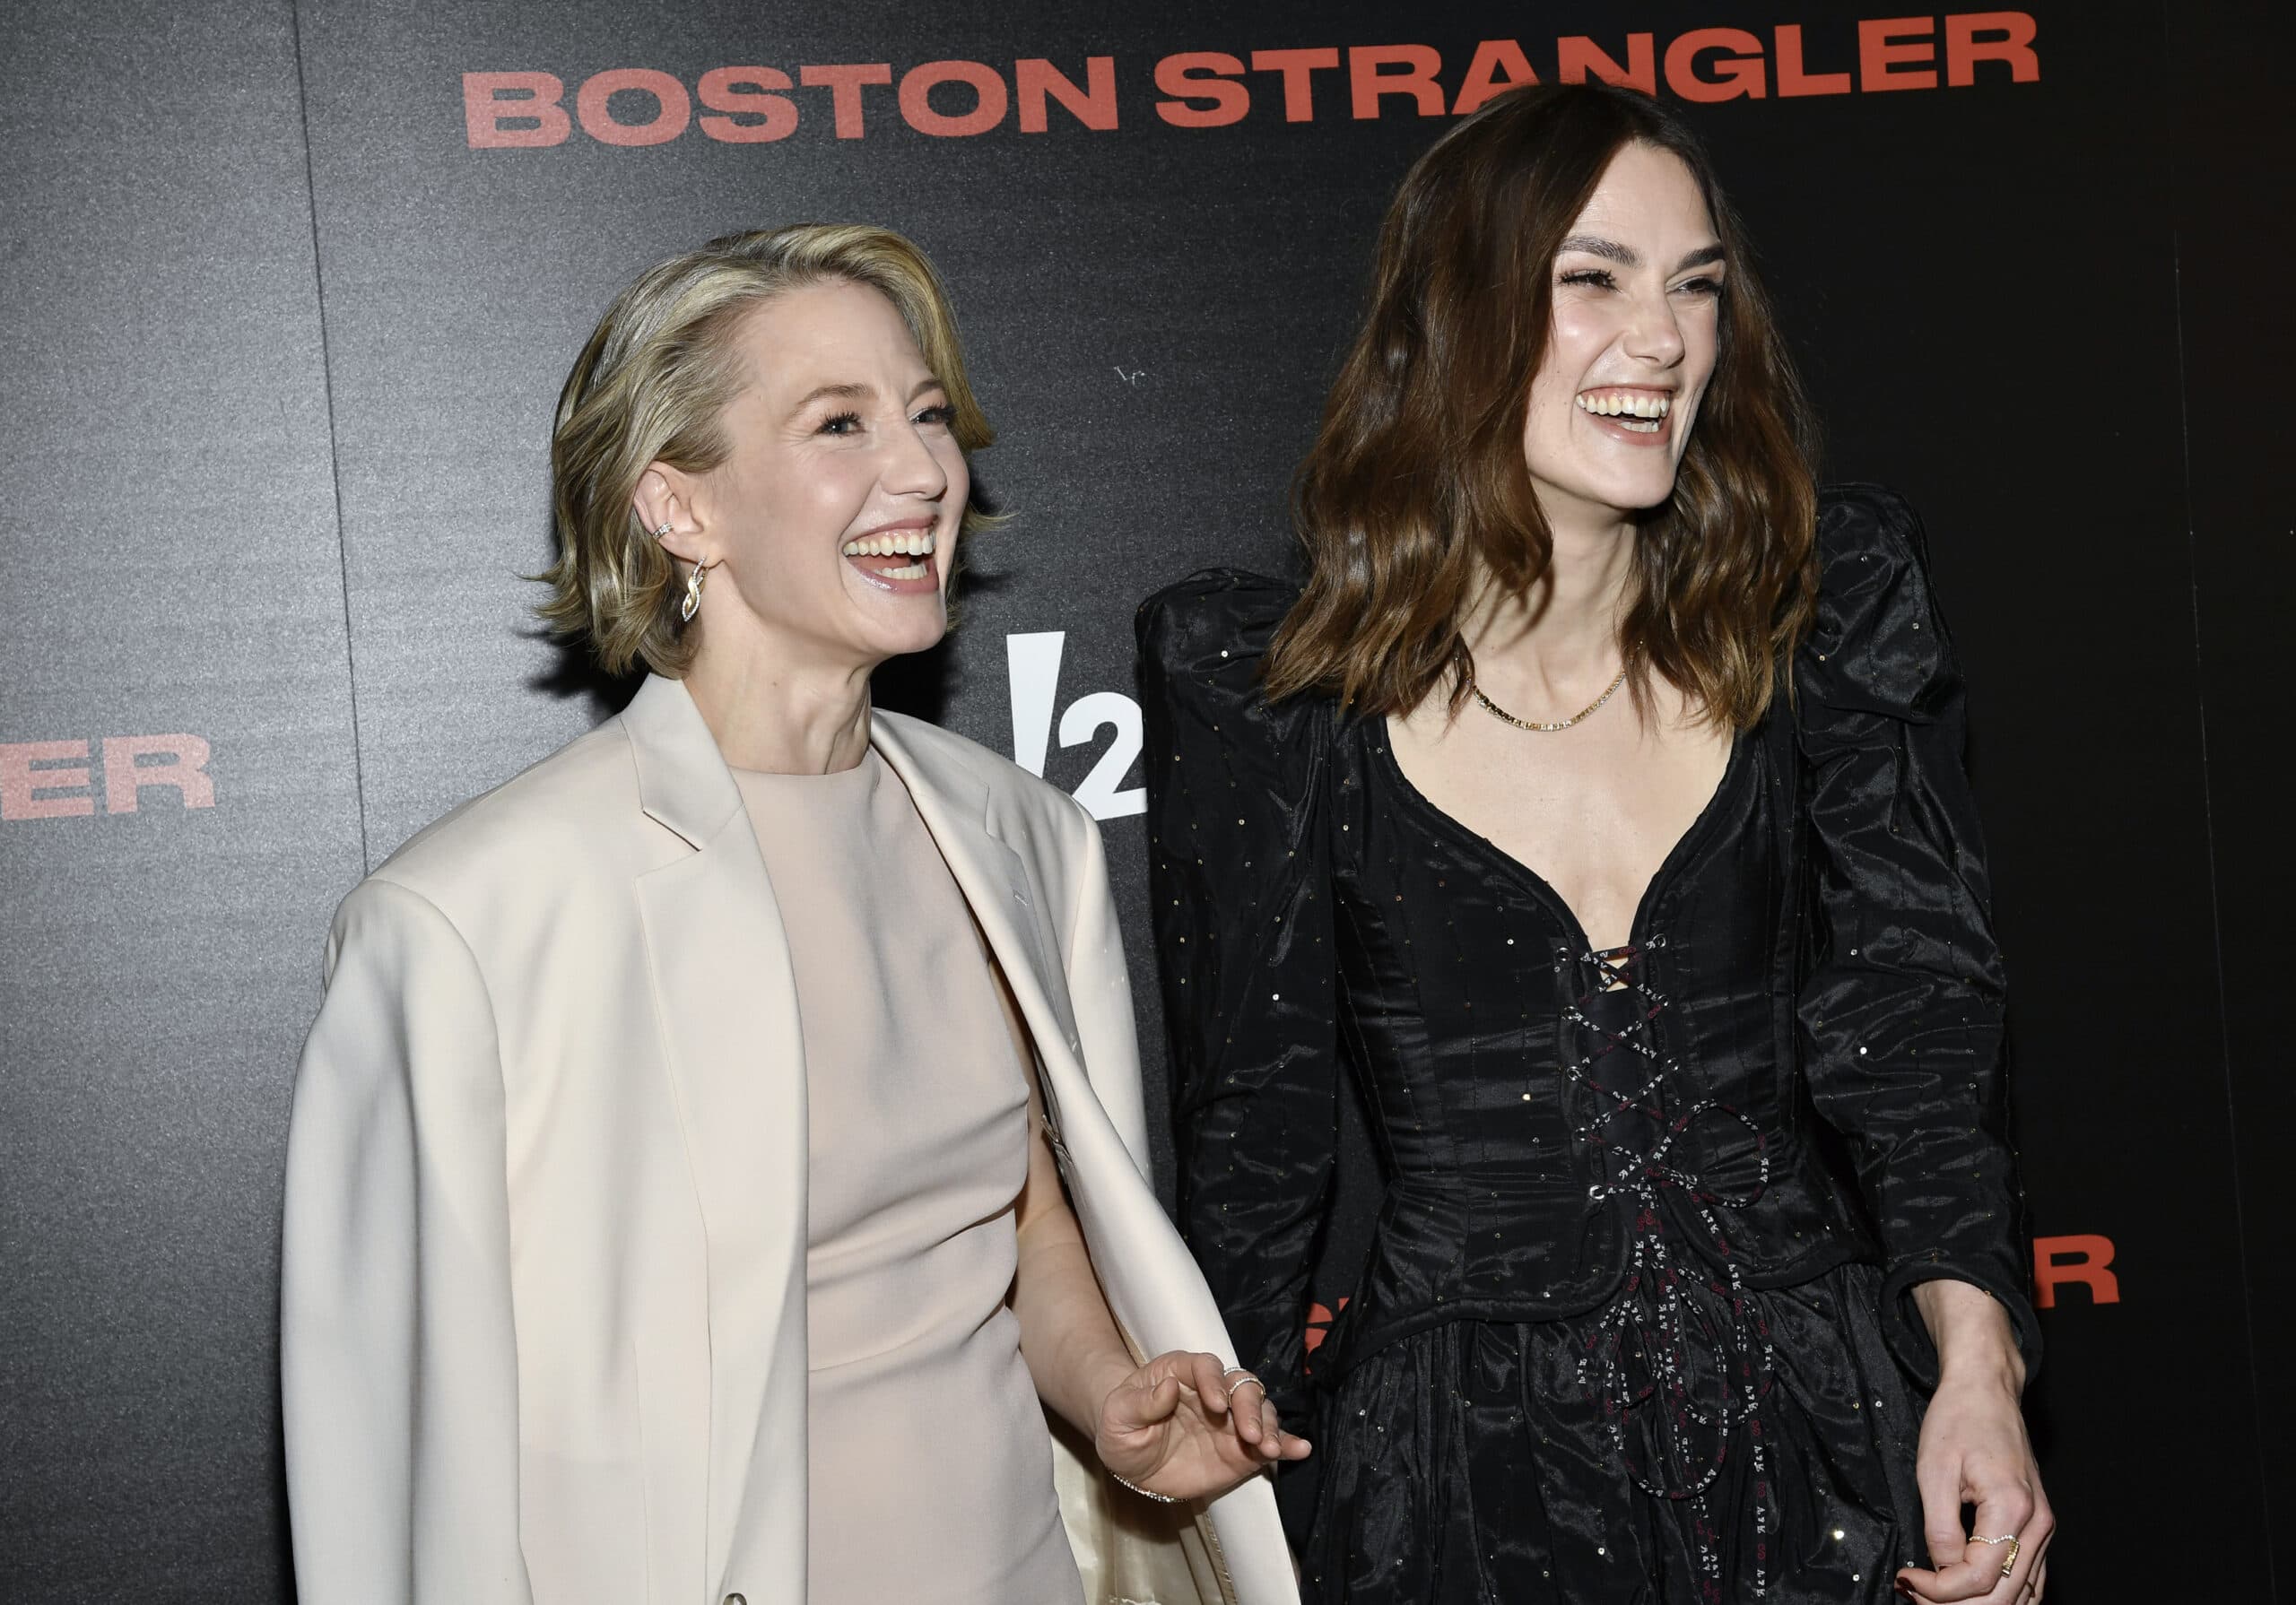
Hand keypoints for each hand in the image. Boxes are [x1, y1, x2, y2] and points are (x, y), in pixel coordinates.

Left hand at [1094, 1351, 1310, 1502]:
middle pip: (1242, 1385)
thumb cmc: (1121, 1429)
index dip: (1214, 1381)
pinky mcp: (1241, 1449)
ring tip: (1268, 1448)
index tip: (1216, 1404)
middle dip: (1249, 1406)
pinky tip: (1299, 1449)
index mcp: (1182, 1373)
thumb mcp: (1119, 1416)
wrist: (1131, 1463)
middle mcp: (1213, 1391)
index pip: (1205, 1366)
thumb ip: (1141, 1403)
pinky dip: (1286, 1444)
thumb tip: (1168, 1388)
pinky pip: (1268, 1442)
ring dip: (1268, 1426)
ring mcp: (1230, 1420)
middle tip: (1248, 1433)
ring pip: (1260, 1410)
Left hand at [1896, 1289, 2052, 1604]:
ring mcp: (2044, 1528)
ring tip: (1933, 1594)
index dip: (1938, 1589)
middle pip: (2003, 1596)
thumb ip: (1939, 1527)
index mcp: (2013, 1508)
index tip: (1906, 1577)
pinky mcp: (2039, 1527)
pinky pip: (2028, 1579)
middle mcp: (2038, 1525)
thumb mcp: (1933, 1469)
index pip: (1978, 1577)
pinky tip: (1966, 1592)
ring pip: (2020, 1595)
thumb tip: (1940, 1569)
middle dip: (1954, 1604)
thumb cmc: (1959, 1419)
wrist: (1987, 1389)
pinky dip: (2000, 1595)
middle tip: (1915, 1593)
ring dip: (1977, 1604)